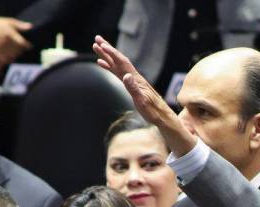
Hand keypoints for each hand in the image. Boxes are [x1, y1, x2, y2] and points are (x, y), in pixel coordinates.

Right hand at [0, 16, 32, 65]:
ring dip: (14, 56)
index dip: (27, 46)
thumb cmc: (0, 24)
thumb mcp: (10, 22)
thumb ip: (21, 25)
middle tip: (21, 48)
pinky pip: (3, 60)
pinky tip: (8, 57)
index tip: (29, 46)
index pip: (22, 43)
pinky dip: (7, 60)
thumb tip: (31, 27)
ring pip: (11, 57)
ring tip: (14, 52)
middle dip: (21, 50)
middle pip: (17, 51)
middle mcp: (3, 42)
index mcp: (9, 34)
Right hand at [92, 36, 196, 155]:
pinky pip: (118, 72)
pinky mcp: (132, 85)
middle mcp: (134, 77)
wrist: (162, 116)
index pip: (122, 62)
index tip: (102, 44)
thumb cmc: (153, 111)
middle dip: (107, 49)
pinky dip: (110, 67)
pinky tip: (103, 64)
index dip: (112, 53)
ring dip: (107, 55)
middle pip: (119, 59)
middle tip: (96, 38)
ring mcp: (133, 80)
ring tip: (96, 47)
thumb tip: (126, 75)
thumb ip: (134, 89)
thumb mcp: (142, 101)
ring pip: (117, 64)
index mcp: (136, 79)